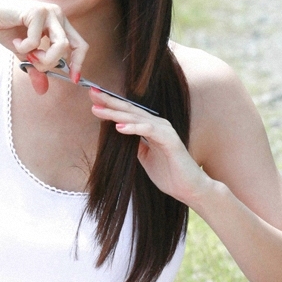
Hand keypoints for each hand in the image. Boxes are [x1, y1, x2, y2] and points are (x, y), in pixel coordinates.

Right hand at [0, 0, 87, 94]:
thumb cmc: (6, 28)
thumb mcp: (24, 53)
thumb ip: (35, 68)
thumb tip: (42, 90)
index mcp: (59, 23)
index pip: (79, 44)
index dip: (78, 63)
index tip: (73, 79)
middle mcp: (57, 16)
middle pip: (69, 47)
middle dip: (52, 62)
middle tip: (34, 63)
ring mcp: (48, 12)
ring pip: (60, 45)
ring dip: (42, 57)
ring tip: (26, 53)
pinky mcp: (36, 11)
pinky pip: (36, 41)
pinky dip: (24, 48)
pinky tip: (15, 41)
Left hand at [89, 88, 211, 205]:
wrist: (189, 189)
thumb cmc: (169, 174)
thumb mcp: (144, 158)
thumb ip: (135, 145)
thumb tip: (120, 134)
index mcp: (152, 128)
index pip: (128, 113)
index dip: (110, 105)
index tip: (93, 99)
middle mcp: (158, 125)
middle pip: (130, 110)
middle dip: (109, 101)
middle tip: (91, 92)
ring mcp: (164, 131)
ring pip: (137, 117)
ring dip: (116, 113)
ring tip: (98, 109)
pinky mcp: (170, 140)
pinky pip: (149, 131)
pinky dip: (134, 127)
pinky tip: (119, 127)